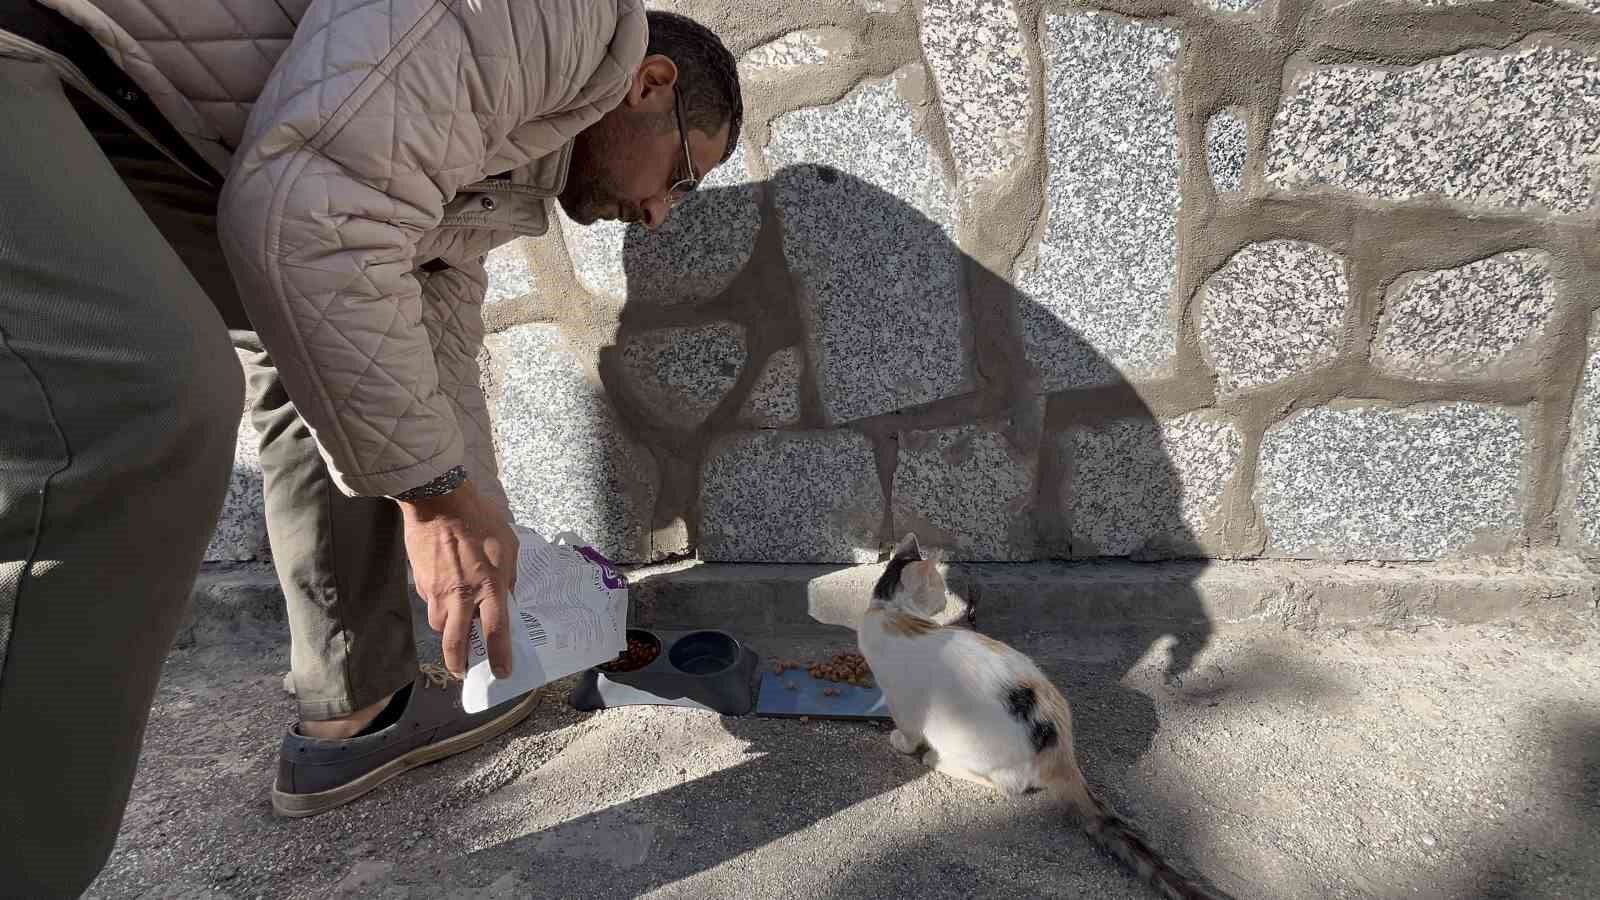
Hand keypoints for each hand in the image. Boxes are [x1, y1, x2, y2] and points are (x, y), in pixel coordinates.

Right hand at [397, 479, 517, 678]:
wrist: (437, 502)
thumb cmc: (479, 519)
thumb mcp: (508, 545)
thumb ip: (508, 575)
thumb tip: (507, 596)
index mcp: (488, 587)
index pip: (495, 632)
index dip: (499, 657)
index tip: (502, 673)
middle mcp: (461, 596)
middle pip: (455, 642)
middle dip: (458, 663)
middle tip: (461, 671)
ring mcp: (436, 591)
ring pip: (438, 625)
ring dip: (447, 633)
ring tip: (455, 631)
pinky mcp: (420, 582)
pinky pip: (429, 603)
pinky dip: (437, 606)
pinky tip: (444, 595)